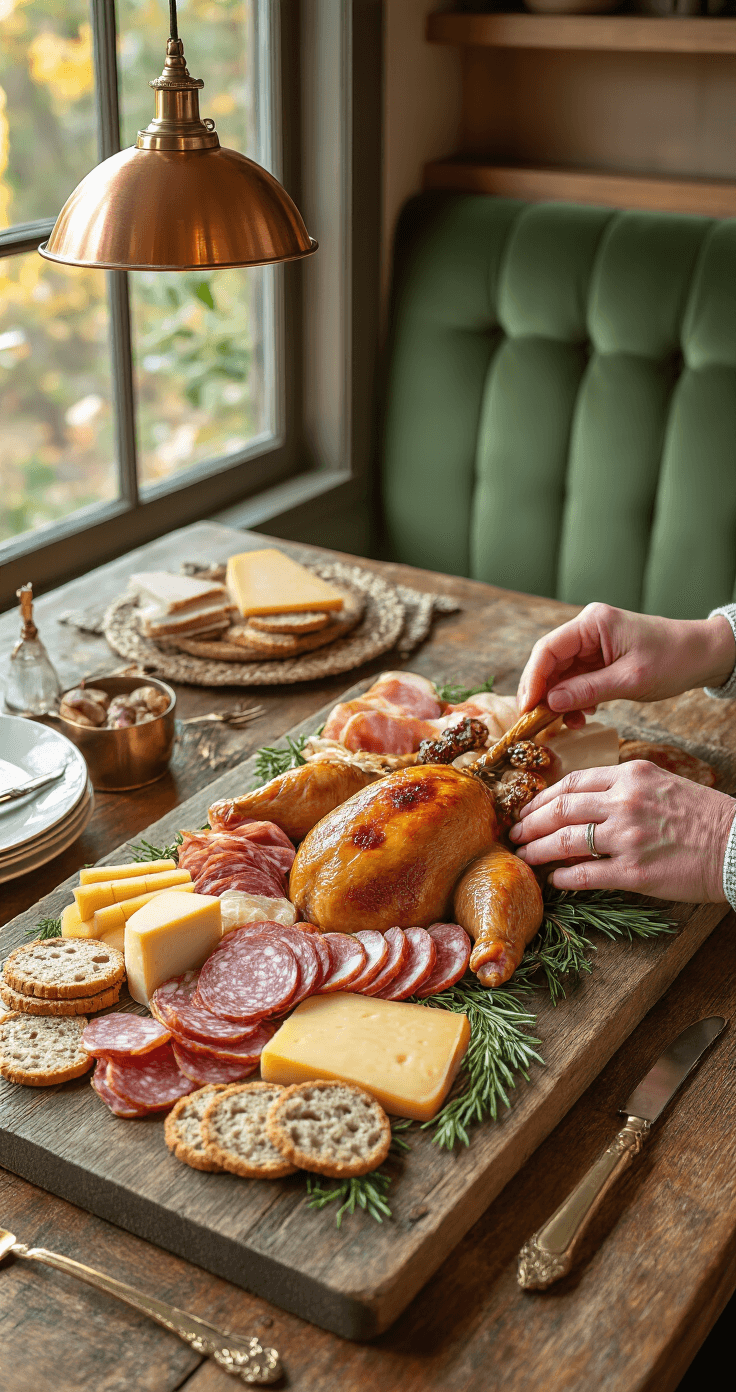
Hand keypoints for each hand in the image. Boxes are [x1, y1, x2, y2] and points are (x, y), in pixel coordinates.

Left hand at [508, 761, 735, 902]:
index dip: (542, 797)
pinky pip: (585, 875)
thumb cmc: (703, 816)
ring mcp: (628, 837)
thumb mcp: (662, 784)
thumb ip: (623, 787)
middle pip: (560, 809)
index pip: (572, 782)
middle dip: (529, 823)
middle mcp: (625, 802)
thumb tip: (584, 801)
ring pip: (565, 841)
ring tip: (523, 857)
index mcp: (631, 775)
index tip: (528, 809)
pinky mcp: (634, 871)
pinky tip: (554, 880)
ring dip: (537, 850)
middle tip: (514, 834)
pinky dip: (563, 878)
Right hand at [517, 603, 734, 728]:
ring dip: (558, 699)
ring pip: (560, 673)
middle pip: (549, 661)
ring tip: (566, 723)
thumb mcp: (630, 679)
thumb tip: (550, 703)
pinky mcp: (599, 658)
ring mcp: (592, 643)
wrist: (703, 655)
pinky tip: (581, 715)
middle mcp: (588, 629)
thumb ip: (588, 690)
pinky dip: (573, 699)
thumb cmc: (673, 659)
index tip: (527, 708)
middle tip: (536, 721)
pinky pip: (575, 679)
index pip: (548, 649)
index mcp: (593, 623)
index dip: (533, 679)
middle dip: (542, 692)